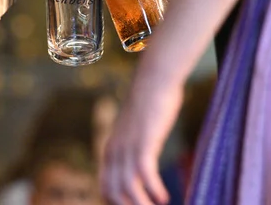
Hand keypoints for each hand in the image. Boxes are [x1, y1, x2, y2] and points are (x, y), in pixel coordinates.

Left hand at [101, 79, 182, 204]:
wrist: (155, 79)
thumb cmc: (150, 103)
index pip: (105, 187)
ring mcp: (128, 147)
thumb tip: (142, 160)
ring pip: (127, 189)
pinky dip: (154, 191)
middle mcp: (115, 151)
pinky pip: (144, 176)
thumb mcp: (136, 129)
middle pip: (113, 193)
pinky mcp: (143, 143)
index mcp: (110, 149)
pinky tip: (165, 198)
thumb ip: (134, 145)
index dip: (116, 202)